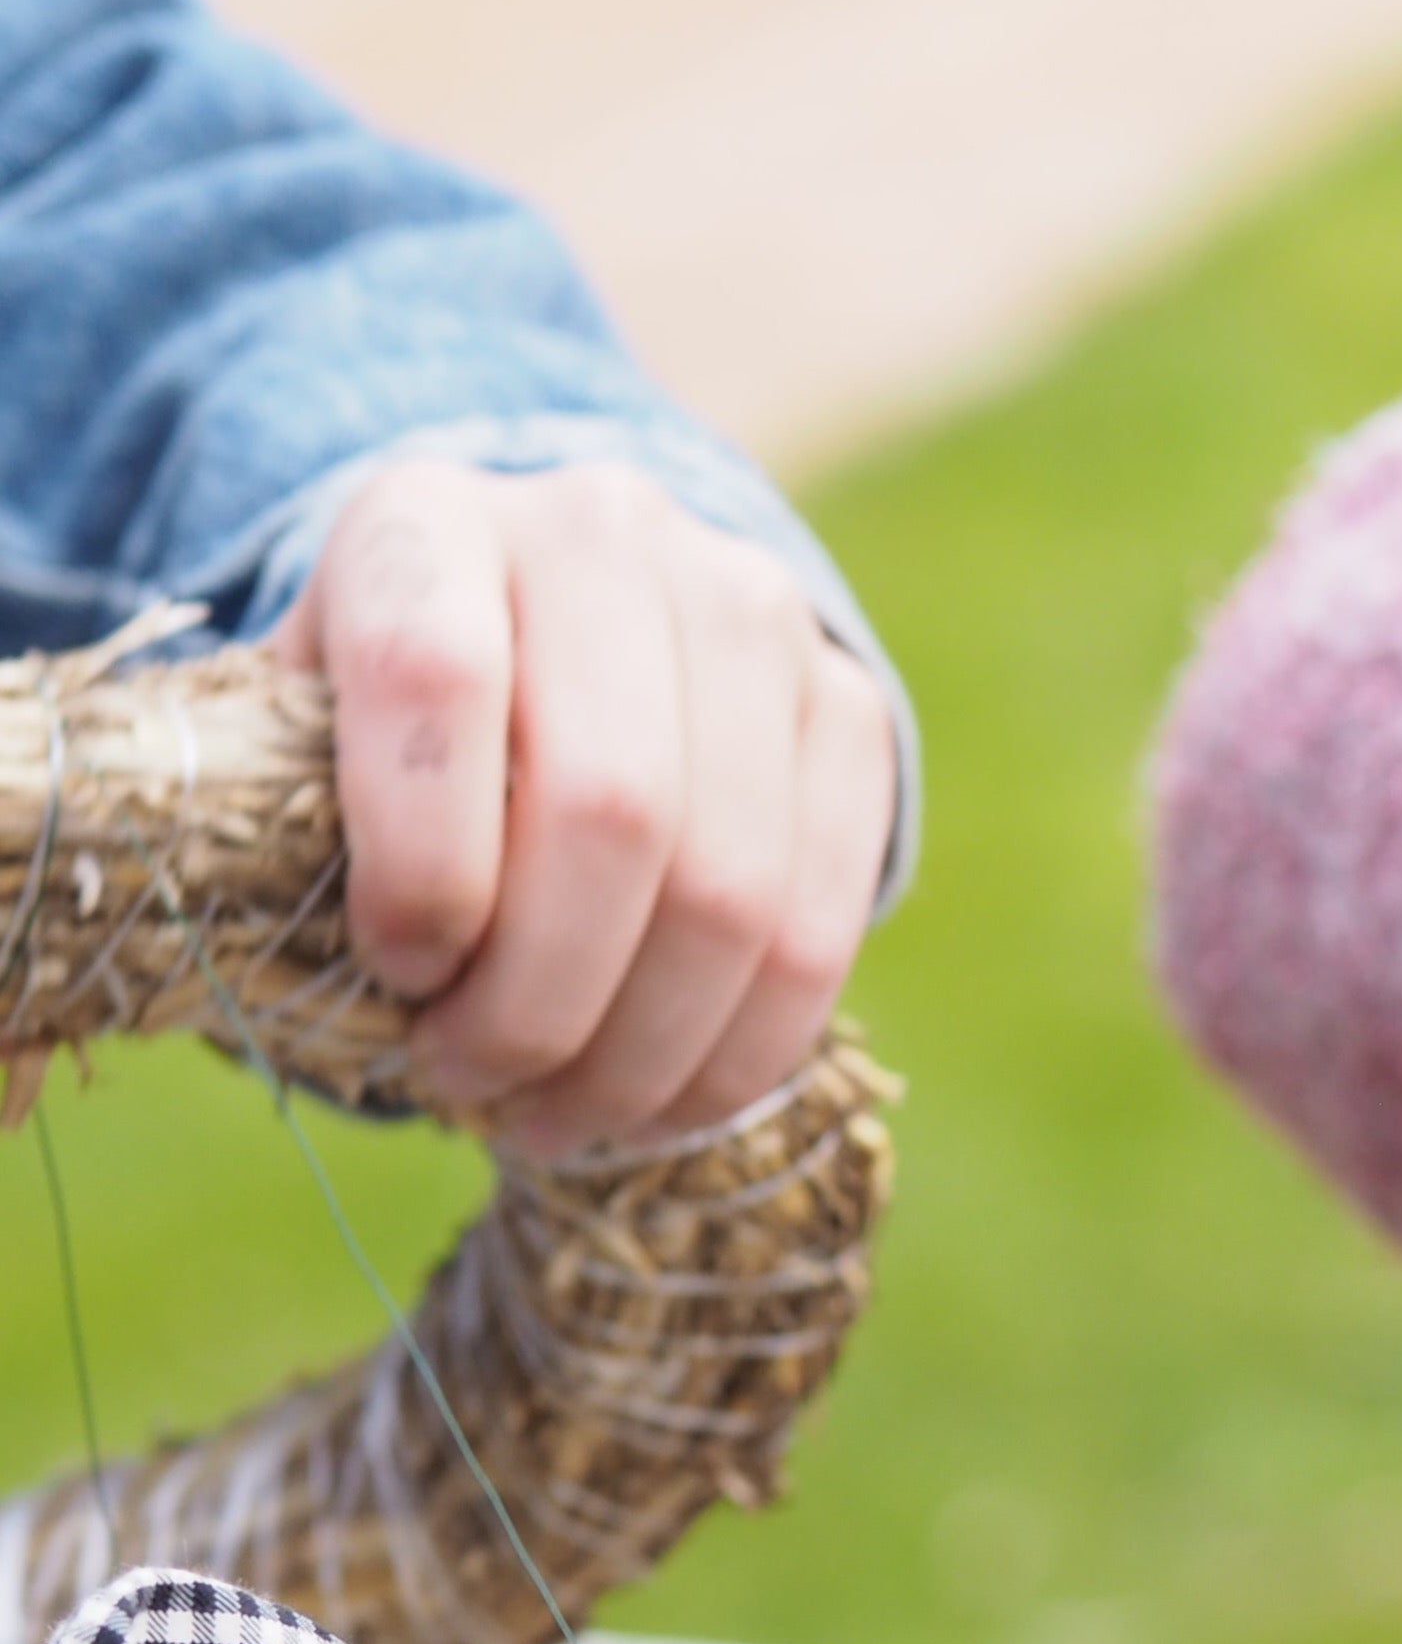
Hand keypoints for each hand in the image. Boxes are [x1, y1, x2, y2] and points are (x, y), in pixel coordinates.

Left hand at [276, 459, 897, 1154]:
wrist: (572, 621)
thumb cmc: (401, 719)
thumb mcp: (309, 731)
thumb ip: (309, 830)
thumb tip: (369, 1010)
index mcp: (432, 520)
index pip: (436, 677)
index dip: (422, 860)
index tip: (397, 975)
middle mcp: (609, 534)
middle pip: (614, 808)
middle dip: (540, 998)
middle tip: (473, 1087)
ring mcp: (757, 616)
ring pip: (732, 890)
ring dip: (638, 1052)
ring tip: (555, 1122)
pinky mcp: (849, 708)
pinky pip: (820, 928)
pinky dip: (736, 1054)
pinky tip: (657, 1106)